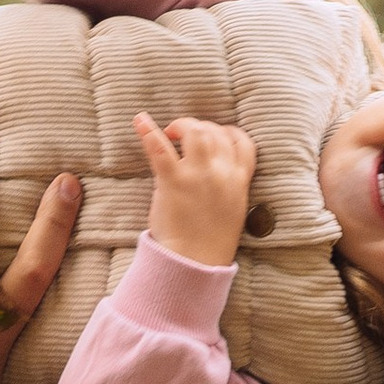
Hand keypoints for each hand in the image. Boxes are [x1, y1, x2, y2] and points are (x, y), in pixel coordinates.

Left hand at [133, 111, 256, 270]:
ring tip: (170, 133)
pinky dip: (148, 131)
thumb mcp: (232, 210)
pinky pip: (160, 149)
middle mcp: (222, 174)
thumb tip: (210, 168)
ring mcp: (198, 176)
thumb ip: (227, 185)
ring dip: (182, 126)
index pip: (244, 143)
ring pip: (196, 132)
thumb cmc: (210, 241)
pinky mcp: (174, 181)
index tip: (216, 135)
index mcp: (239, 181)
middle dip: (201, 127)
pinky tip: (140, 120)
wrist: (194, 262)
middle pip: (217, 132)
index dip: (229, 133)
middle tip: (185, 136)